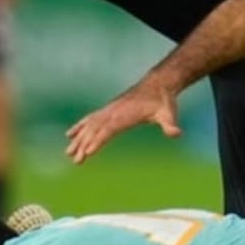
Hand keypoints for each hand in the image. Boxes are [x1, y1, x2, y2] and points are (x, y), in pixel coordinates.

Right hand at [65, 78, 181, 163]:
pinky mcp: (108, 109)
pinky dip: (79, 126)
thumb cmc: (163, 101)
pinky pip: (90, 118)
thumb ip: (170, 125)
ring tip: (68, 152)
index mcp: (125, 115)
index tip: (87, 153)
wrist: (158, 84)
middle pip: (95, 129)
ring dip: (78, 138)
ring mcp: (109, 109)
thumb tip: (176, 134)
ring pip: (90, 125)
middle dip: (84, 145)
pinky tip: (70, 135)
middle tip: (75, 160)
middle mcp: (114, 111)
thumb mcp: (168, 114)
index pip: (108, 129)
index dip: (98, 141)